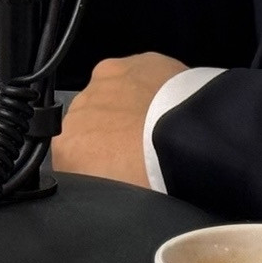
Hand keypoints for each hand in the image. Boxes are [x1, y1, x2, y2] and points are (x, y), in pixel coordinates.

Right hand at [55, 53, 190, 188]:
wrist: (195, 141)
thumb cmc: (156, 176)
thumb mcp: (116, 200)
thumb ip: (98, 185)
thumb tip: (105, 183)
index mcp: (66, 145)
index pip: (70, 156)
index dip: (94, 165)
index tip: (116, 171)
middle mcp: (79, 107)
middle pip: (89, 123)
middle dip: (109, 134)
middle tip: (140, 152)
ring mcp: (109, 80)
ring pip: (112, 95)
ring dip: (128, 108)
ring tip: (157, 128)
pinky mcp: (139, 62)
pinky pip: (140, 76)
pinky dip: (150, 88)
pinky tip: (168, 105)